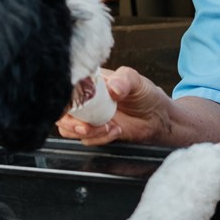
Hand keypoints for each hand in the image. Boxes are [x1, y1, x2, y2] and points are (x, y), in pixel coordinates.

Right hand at [56, 66, 171, 146]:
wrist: (157, 117)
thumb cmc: (146, 94)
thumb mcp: (137, 80)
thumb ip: (125, 80)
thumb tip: (113, 88)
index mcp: (90, 81)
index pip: (67, 86)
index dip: (65, 96)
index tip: (74, 104)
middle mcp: (86, 99)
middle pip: (61, 111)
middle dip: (70, 121)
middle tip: (86, 126)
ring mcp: (89, 116)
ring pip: (68, 127)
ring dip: (84, 132)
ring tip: (106, 127)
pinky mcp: (95, 131)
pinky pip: (85, 139)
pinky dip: (98, 138)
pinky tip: (115, 131)